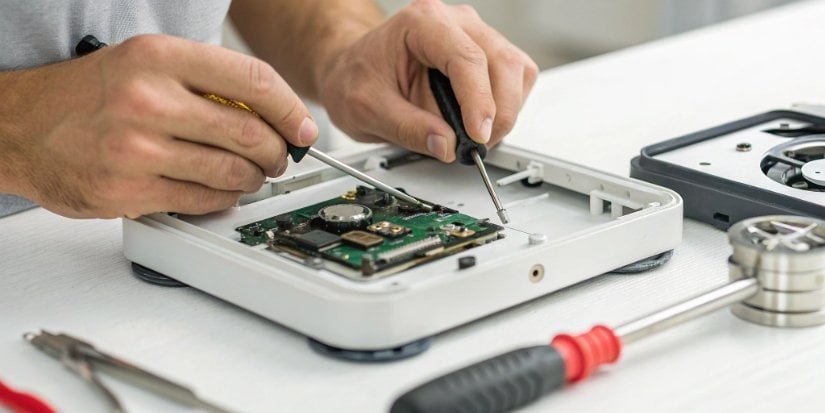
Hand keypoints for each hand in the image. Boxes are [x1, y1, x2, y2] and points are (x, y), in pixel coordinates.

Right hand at [2, 34, 316, 217]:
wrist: (18, 128)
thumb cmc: (87, 96)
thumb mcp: (144, 62)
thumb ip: (206, 80)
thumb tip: (273, 112)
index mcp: (158, 57)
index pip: (252, 80)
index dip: (290, 109)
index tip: (303, 127)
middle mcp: (148, 99)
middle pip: (249, 132)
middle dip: (277, 151)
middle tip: (280, 156)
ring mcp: (137, 148)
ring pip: (232, 172)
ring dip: (255, 178)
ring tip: (252, 174)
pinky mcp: (128, 190)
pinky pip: (203, 200)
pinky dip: (225, 198)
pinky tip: (222, 190)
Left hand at [316, 0, 537, 161]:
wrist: (353, 70)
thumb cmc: (357, 78)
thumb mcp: (366, 109)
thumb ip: (407, 127)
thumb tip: (446, 145)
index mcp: (422, 23)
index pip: (466, 59)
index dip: (479, 101)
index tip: (477, 135)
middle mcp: (455, 22)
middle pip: (504, 63)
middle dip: (498, 112)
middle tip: (477, 144)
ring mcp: (476, 36)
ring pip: (517, 70)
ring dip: (506, 111)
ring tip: (475, 135)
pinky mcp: (488, 55)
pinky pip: (517, 78)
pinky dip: (507, 107)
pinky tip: (481, 121)